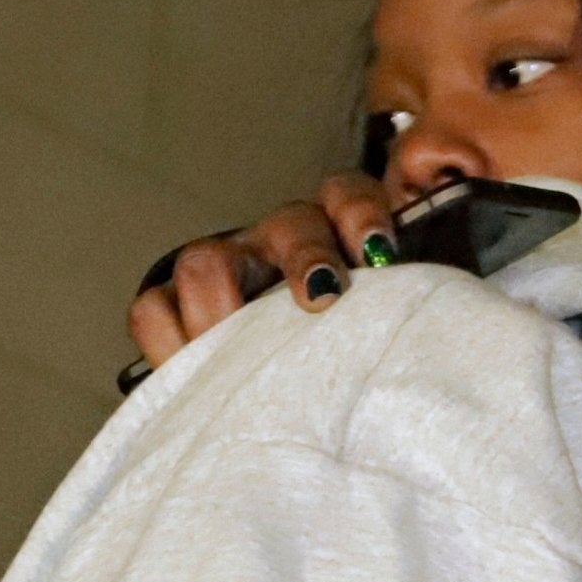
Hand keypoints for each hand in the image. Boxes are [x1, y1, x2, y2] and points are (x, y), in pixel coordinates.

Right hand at [128, 172, 398, 366]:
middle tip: (323, 300)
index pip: (347, 195)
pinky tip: (197, 374)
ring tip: (242, 353)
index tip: (381, 253)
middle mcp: (277, 243)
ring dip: (224, 309)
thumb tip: (428, 340)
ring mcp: (223, 269)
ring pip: (206, 261)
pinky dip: (172, 343)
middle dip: (305, 257)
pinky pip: (153, 308)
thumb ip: (397, 316)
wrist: (300, 386)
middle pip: (286, 224)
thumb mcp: (382, 324)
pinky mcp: (172, 303)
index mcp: (335, 234)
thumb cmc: (355, 348)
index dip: (362, 214)